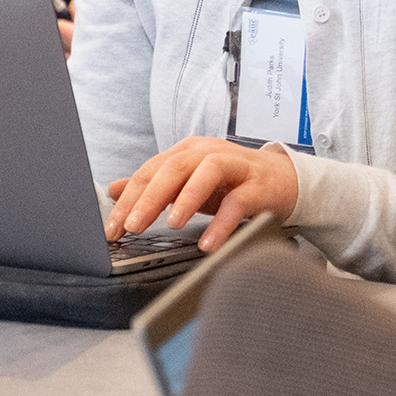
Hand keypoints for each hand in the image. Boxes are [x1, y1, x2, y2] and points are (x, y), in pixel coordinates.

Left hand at [108, 136, 298, 250]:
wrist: (283, 181)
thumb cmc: (231, 183)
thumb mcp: (187, 182)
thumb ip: (153, 185)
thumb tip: (113, 190)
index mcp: (187, 151)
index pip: (150, 171)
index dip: (129, 200)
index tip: (112, 229)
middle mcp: (208, 153)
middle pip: (174, 168)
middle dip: (149, 198)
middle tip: (132, 227)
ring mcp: (235, 166)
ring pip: (206, 173)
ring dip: (186, 198)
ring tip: (170, 226)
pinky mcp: (258, 186)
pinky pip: (238, 202)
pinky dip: (222, 223)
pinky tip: (208, 243)